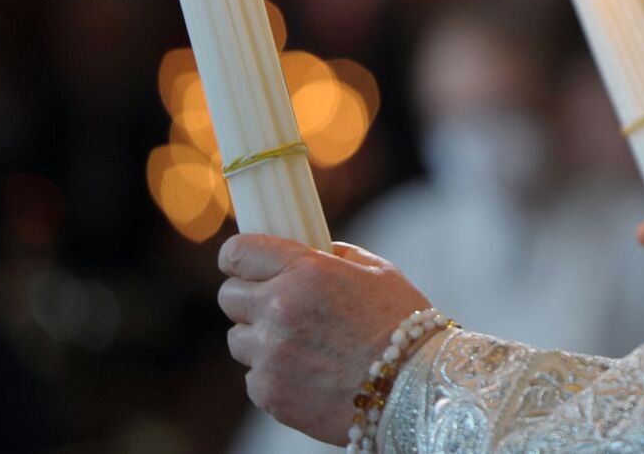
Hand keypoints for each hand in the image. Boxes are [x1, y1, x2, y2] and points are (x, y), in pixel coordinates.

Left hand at [217, 235, 432, 443]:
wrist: (414, 388)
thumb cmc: (402, 325)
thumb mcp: (376, 272)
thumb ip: (333, 256)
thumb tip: (304, 251)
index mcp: (305, 271)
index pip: (237, 254)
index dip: (237, 258)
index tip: (242, 264)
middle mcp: (280, 309)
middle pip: (228, 296)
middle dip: (249, 298)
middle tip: (276, 306)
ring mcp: (270, 355)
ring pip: (238, 339)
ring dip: (260, 338)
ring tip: (299, 345)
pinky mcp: (269, 393)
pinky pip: (254, 376)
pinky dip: (274, 374)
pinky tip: (308, 372)